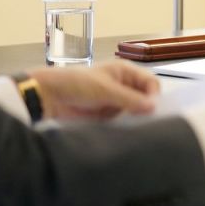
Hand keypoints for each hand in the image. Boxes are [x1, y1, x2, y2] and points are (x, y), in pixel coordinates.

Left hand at [28, 60, 158, 119]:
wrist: (50, 97)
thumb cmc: (78, 84)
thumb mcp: (106, 90)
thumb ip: (130, 99)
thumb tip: (154, 107)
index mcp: (125, 71)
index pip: (150, 83)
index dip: (153, 96)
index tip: (152, 111)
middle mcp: (124, 85)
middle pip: (145, 98)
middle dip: (146, 109)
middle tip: (147, 123)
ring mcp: (116, 101)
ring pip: (135, 111)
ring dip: (136, 119)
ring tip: (138, 130)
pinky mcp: (108, 115)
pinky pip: (124, 121)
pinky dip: (126, 126)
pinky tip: (128, 133)